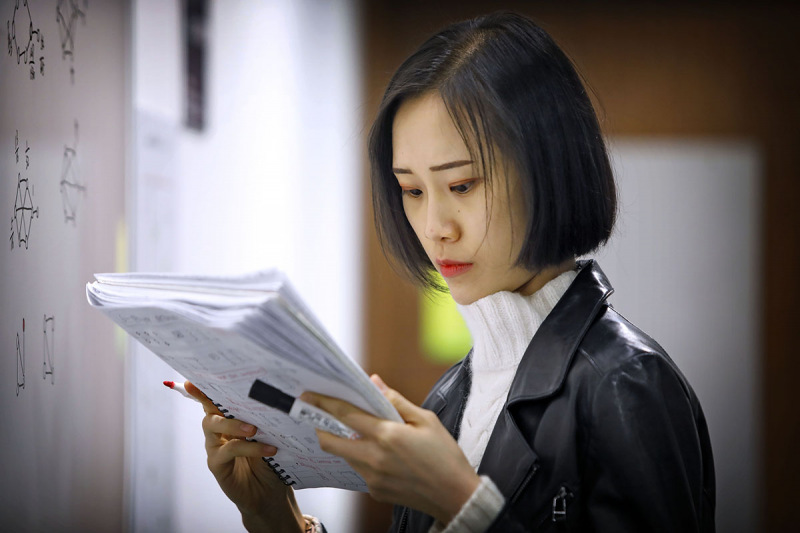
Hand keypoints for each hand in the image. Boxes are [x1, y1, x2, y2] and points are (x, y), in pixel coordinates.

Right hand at [184, 381, 305, 532]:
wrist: (269, 491)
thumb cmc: (270, 459)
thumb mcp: (270, 433)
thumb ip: (264, 417)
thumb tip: (273, 395)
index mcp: (229, 417)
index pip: (217, 397)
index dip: (206, 386)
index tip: (198, 375)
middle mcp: (218, 429)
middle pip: (209, 407)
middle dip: (212, 397)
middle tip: (236, 396)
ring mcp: (214, 446)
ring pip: (213, 425)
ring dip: (234, 424)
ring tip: (254, 429)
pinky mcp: (217, 464)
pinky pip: (228, 450)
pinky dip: (249, 447)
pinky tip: (268, 449)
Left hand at [301, 375, 480, 523]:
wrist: (455, 495)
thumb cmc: (445, 455)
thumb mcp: (425, 420)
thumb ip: (396, 400)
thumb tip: (375, 383)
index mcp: (387, 435)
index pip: (346, 415)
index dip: (325, 403)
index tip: (310, 395)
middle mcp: (374, 458)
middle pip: (330, 441)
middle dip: (320, 426)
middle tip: (319, 415)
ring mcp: (372, 477)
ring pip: (344, 455)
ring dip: (344, 441)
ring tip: (357, 431)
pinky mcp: (375, 491)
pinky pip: (359, 469)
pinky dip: (361, 457)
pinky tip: (378, 453)